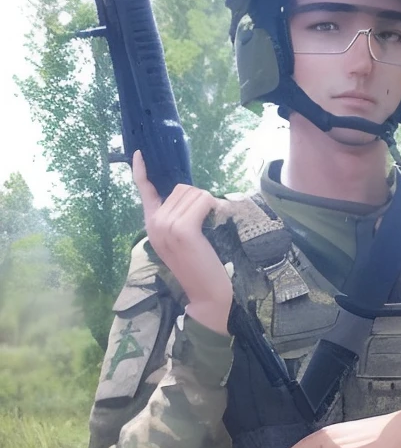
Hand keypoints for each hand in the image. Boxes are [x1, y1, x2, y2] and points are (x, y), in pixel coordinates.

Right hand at [132, 152, 232, 334]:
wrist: (206, 293)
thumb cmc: (198, 265)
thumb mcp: (181, 238)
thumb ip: (178, 217)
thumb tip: (189, 193)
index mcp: (151, 225)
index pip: (144, 191)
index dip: (142, 171)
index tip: (140, 154)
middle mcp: (154, 223)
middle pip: (180, 187)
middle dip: (197, 198)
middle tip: (203, 221)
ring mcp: (166, 226)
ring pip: (192, 192)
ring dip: (206, 203)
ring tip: (207, 226)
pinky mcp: (183, 229)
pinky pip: (202, 201)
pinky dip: (212, 207)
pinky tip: (213, 221)